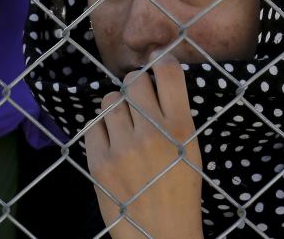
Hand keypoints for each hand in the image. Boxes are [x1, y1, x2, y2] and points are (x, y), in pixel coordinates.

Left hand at [85, 54, 202, 237]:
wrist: (160, 234)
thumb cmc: (179, 189)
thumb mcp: (190, 149)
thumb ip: (174, 113)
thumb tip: (155, 74)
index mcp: (180, 129)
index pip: (168, 73)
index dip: (162, 62)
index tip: (158, 64)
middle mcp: (151, 133)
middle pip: (134, 81)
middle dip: (135, 85)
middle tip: (139, 99)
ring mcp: (122, 147)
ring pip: (110, 100)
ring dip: (117, 107)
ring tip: (125, 126)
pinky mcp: (98, 161)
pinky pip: (93, 124)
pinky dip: (102, 129)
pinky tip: (113, 142)